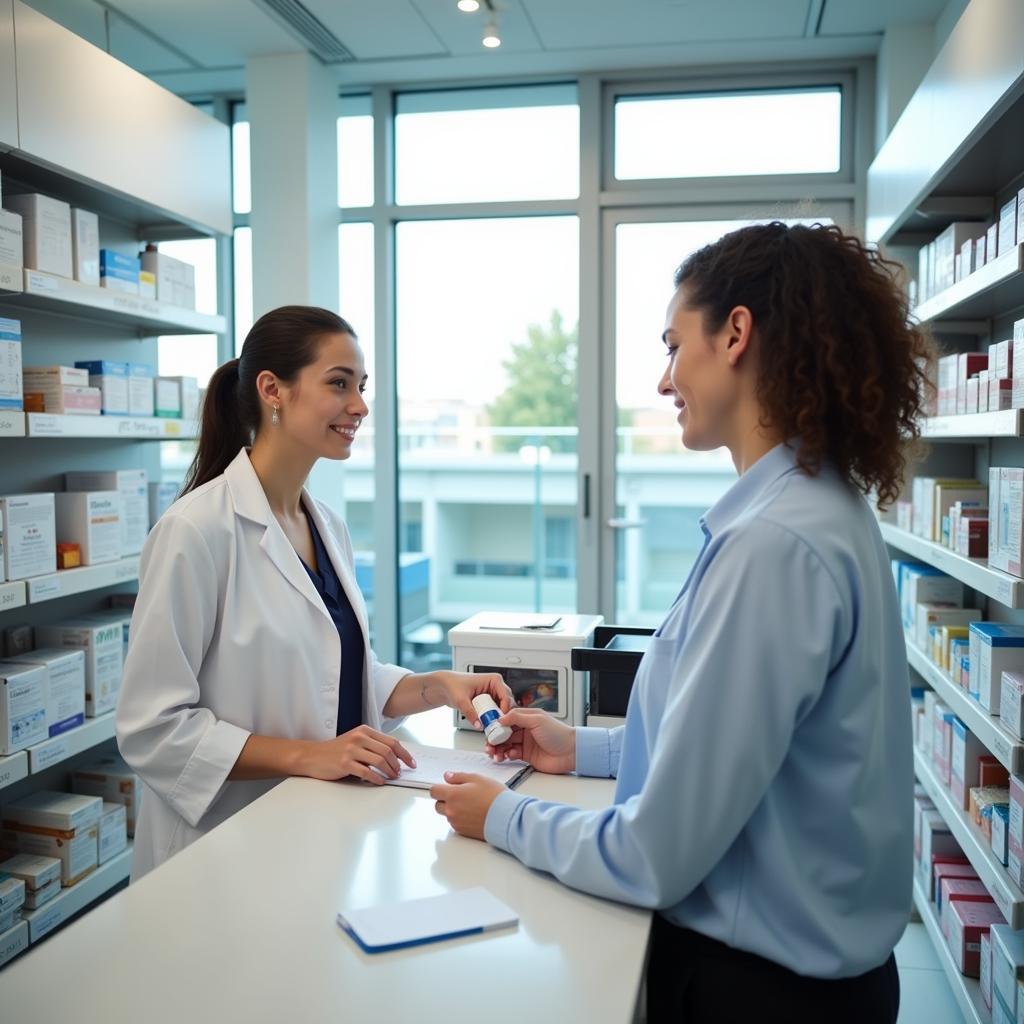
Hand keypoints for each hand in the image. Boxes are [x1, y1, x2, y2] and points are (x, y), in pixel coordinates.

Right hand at [299, 725, 415, 784]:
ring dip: (390, 771)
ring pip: (379, 761)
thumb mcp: (355, 741)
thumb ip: (372, 745)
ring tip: (392, 778)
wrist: (312, 756)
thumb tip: (395, 758)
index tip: (411, 763)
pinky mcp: (345, 763)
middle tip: (401, 773)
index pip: (391, 741)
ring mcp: (351, 750)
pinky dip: (377, 778)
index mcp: (364, 731)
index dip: (404, 754)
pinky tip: (380, 782)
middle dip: (398, 764)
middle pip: (388, 751)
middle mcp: (359, 737)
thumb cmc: (335, 750)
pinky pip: (367, 772)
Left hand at [430, 772, 504, 839]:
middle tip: (460, 795)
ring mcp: (456, 822)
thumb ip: (459, 777)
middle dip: (445, 800)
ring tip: (471, 804)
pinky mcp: (462, 831)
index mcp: (453, 795)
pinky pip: (455, 823)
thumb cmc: (494, 797)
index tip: (447, 786)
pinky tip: (473, 813)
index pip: (434, 791)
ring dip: (453, 809)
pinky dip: (460, 818)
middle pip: (437, 805)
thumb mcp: (477, 779)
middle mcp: (451, 810)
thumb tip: (447, 776)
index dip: (440, 788)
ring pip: (447, 815)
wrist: (506, 817)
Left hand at [431, 671, 513, 727]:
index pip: (506, 696)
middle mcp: (496, 686)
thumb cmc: (453, 685)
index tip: (499, 721)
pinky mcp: (489, 701)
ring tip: (491, 726)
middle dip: (502, 715)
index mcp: (494, 680)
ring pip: (503, 708)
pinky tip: (488, 724)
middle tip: (496, 726)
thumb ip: (470, 713)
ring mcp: (493, 694)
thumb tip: (478, 724)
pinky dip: (493, 718)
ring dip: (498, 717)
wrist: (445, 686)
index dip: (505, 709)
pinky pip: (495, 711)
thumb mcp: (461, 700)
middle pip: (507, 703)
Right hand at [485, 707, 575, 774]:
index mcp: (527, 718)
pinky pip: (512, 754)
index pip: (507, 719)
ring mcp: (526, 743)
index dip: (497, 724)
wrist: (571, 752)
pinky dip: (506, 755)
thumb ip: (517, 717)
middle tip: (489, 745)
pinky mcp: (527, 755)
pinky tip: (507, 756)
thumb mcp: (537, 720)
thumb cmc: (559, 733)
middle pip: (504, 733)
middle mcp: (525, 729)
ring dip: (498, 749)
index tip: (489, 730)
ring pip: (506, 744)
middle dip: (495, 739)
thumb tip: (501, 718)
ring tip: (495, 753)